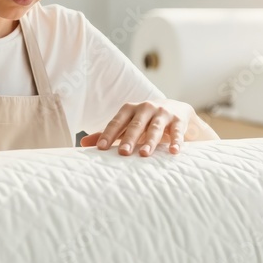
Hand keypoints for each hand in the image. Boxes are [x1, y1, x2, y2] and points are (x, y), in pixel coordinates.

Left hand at [79, 99, 219, 155]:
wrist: (178, 110)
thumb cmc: (146, 120)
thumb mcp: (128, 124)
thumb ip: (110, 134)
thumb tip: (83, 144)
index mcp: (130, 109)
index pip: (117, 122)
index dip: (109, 135)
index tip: (101, 148)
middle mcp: (146, 108)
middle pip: (135, 125)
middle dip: (129, 139)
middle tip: (124, 153)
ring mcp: (163, 113)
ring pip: (155, 128)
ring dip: (150, 141)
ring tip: (145, 154)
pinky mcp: (179, 119)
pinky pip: (177, 131)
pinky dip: (176, 141)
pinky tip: (173, 151)